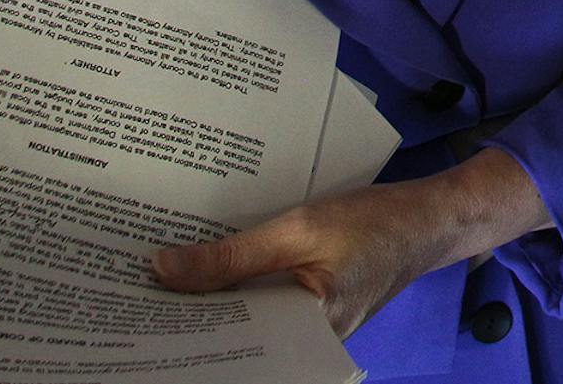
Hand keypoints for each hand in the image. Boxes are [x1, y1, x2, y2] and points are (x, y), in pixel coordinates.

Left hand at [153, 149, 549, 336]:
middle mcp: (305, 344)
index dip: (181, 331)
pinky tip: (202, 278)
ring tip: (155, 290)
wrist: (430, 218)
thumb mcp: (298, 228)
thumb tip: (162, 269)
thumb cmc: (372, 221)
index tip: (133, 317)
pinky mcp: (310, 313)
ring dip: (207, 306)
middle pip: (232, 340)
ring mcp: (308, 331)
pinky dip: (232, 295)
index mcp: (306, 331)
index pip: (228, 344)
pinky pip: (260, 311)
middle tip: (131, 301)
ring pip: (243, 325)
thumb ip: (232, 254)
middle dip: (186, 321)